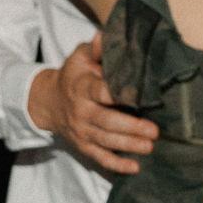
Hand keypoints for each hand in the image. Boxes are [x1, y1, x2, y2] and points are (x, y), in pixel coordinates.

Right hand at [27, 36, 155, 174]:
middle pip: (106, 121)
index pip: (99, 91)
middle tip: (154, 130)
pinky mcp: (84, 146)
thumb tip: (105, 35)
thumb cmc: (73, 76)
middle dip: (130, 127)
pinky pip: (100, 158)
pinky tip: (134, 168)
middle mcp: (81, 111)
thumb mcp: (80, 57)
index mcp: (82, 87)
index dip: (117, 94)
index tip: (138, 96)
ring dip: (128, 145)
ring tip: (149, 146)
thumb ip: (95, 49)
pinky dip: (116, 164)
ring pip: (106, 141)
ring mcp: (82, 131)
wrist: (48, 101)